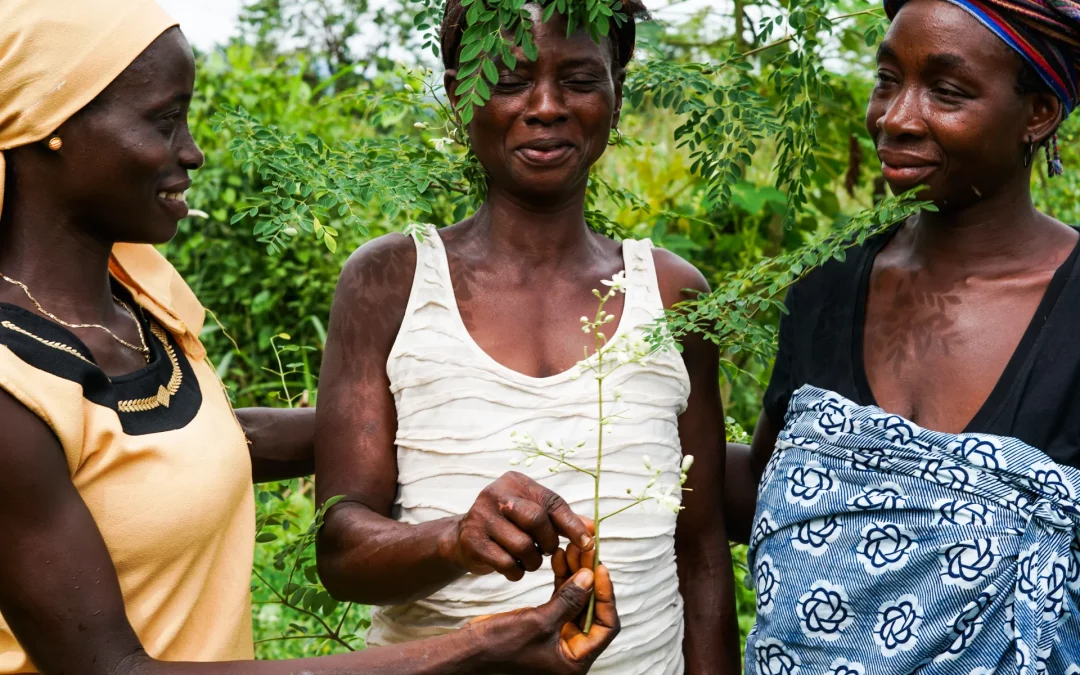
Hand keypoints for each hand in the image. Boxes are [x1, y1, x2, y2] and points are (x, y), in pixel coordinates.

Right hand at [445, 472, 593, 581]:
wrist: (462, 539)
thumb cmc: (507, 526)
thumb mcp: (534, 515)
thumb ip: (562, 521)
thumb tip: (591, 530)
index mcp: (515, 482)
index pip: (551, 501)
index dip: (572, 525)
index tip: (586, 544)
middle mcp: (496, 494)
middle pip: (536, 520)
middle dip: (549, 542)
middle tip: (547, 551)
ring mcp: (480, 516)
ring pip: (523, 545)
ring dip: (533, 560)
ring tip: (530, 560)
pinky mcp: (472, 541)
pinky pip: (506, 563)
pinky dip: (516, 572)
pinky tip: (515, 569)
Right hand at [468, 563, 619, 673]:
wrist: (468, 651)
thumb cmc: (501, 646)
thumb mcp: (539, 623)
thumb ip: (568, 600)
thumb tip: (590, 576)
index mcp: (575, 660)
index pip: (605, 626)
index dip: (605, 596)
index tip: (599, 569)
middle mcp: (570, 650)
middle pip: (592, 610)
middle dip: (590, 580)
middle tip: (586, 552)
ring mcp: (558, 638)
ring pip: (576, 602)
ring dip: (576, 576)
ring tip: (572, 549)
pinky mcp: (545, 626)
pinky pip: (561, 600)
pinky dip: (562, 580)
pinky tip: (560, 559)